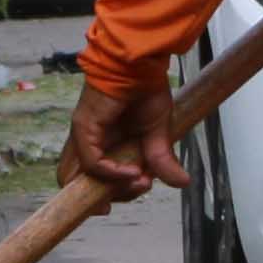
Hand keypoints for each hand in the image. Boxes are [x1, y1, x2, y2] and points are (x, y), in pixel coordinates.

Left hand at [61, 70, 187, 198]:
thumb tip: (183, 183)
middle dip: (111, 196)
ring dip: (110, 189)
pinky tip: (134, 171)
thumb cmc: (145, 89)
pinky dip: (113, 173)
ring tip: (138, 183)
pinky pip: (93, 163)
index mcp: (103, 143)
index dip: (103, 195)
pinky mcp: (84, 128)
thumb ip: (162, 159)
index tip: (124, 199)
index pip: (93, 179)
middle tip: (141, 187)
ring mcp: (82, 136)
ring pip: (78, 179)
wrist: (140, 63)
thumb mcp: (158, 132)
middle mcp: (88, 142)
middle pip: (82, 185)